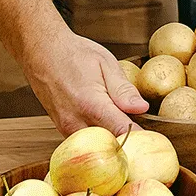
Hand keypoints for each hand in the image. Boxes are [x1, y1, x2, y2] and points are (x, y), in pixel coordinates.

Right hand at [23, 31, 147, 135]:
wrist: (41, 50)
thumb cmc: (74, 54)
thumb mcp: (105, 64)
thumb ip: (124, 90)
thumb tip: (142, 108)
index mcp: (91, 104)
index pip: (122, 132)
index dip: (140, 138)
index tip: (154, 140)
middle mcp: (76, 121)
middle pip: (110, 142)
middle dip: (129, 141)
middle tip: (144, 133)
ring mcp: (66, 127)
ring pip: (97, 145)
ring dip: (113, 139)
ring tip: (126, 126)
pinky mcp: (62, 128)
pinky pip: (86, 140)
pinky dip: (99, 137)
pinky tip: (108, 124)